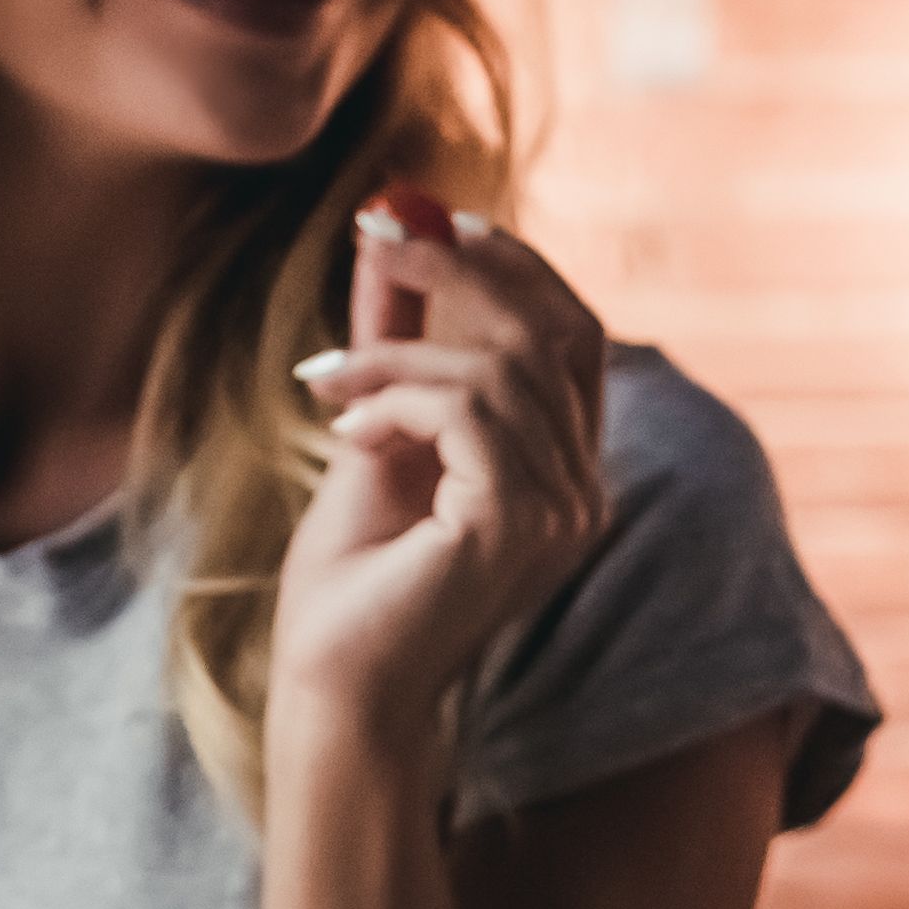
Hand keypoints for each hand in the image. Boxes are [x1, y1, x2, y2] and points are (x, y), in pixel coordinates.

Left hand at [276, 194, 611, 761]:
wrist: (333, 690)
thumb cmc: (351, 587)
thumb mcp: (376, 436)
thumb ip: (399, 346)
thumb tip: (390, 242)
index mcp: (563, 474)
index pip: (574, 339)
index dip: (516, 267)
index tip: (439, 218)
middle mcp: (583, 493)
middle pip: (557, 332)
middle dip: (467, 266)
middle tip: (379, 233)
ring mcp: (562, 512)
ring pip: (496, 368)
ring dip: (393, 355)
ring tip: (325, 384)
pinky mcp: (518, 524)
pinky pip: (465, 408)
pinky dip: (392, 399)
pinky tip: (344, 436)